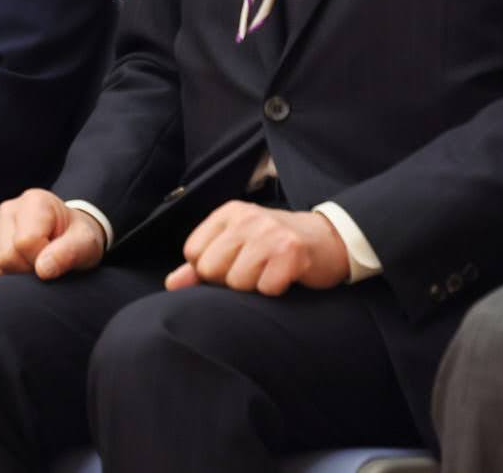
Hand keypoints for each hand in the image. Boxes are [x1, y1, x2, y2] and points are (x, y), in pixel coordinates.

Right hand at [0, 188, 104, 280]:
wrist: (67, 232)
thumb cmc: (77, 238)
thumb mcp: (86, 243)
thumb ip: (69, 253)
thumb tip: (43, 270)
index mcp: (34, 202)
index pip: (24, 243)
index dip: (41, 261)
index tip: (54, 259)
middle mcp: (7, 209)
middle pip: (5, 256)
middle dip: (26, 271)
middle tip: (44, 265)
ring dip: (13, 276)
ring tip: (31, 265)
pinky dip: (0, 278)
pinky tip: (17, 270)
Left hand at [168, 203, 349, 294]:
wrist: (331, 240)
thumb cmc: (277, 245)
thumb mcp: (237, 245)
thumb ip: (201, 264)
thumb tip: (171, 284)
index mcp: (227, 213)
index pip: (193, 253)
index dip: (209, 269)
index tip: (233, 264)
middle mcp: (246, 219)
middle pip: (212, 269)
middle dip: (230, 280)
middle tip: (255, 269)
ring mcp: (269, 233)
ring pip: (238, 281)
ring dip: (255, 286)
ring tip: (270, 271)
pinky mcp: (291, 252)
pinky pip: (267, 288)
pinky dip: (276, 289)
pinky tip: (286, 276)